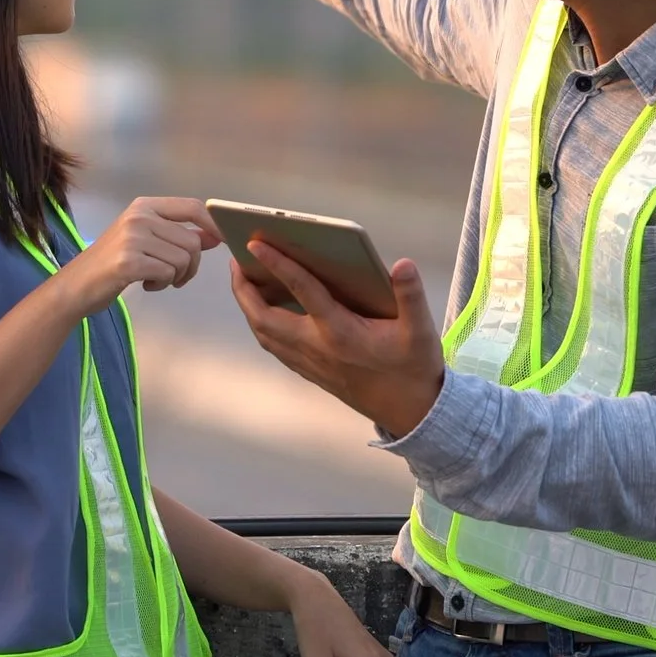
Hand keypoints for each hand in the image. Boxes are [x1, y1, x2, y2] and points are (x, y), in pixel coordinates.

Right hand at [59, 197, 220, 314]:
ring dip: (175, 276)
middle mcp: (139, 216)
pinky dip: (163, 283)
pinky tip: (146, 284)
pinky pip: (168, 272)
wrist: (77, 285)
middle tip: (173, 276)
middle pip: (192, 240)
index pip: (192, 207)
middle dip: (190, 265)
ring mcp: (133, 237)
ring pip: (183, 258)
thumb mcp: (146, 241)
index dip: (213, 224)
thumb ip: (179, 235)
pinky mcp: (129, 261)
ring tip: (155, 278)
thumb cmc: (112, 263)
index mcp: (144, 206)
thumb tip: (215, 236)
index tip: (223, 240)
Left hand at [231, 239, 443, 435]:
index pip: (302, 290)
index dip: (277, 264)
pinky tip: (263, 308)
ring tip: (243, 279)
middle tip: (234, 260)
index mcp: (340, 333)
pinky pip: (273, 345)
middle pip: (264, 317)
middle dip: (243, 289)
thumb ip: (411, 295)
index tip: (254, 244)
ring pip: (264, 333)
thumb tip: (403, 264)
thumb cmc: (414, 367)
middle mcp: (317, 348)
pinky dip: (261, 323)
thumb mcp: (421, 331)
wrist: (410, 413)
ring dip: (248, 306)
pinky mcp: (310, 372)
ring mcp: (309, 362)